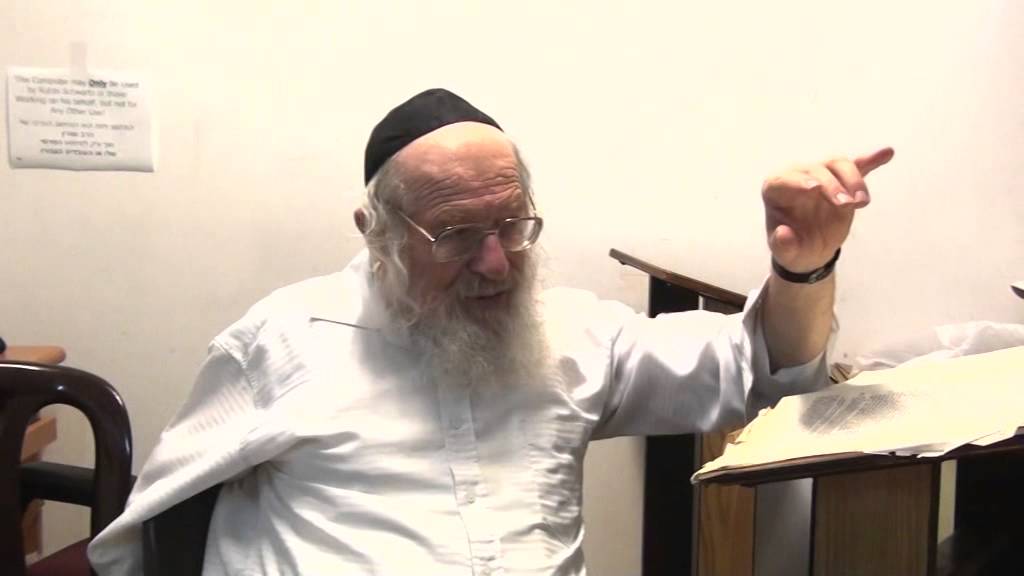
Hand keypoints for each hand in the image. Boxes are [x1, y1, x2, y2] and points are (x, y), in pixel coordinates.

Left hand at [762, 147, 893, 272]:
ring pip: (839, 164)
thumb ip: (782, 244)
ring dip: (853, 180)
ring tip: (861, 203)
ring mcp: (823, 176)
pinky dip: (872, 160)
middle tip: (845, 204)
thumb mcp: (785, 252)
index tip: (813, 189)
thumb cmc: (793, 248)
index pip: (784, 179)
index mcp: (776, 190)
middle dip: (832, 185)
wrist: (811, 249)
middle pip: (817, 169)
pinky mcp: (844, 181)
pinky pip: (859, 166)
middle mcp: (799, 177)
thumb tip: (784, 234)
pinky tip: (887, 153)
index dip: (797, 181)